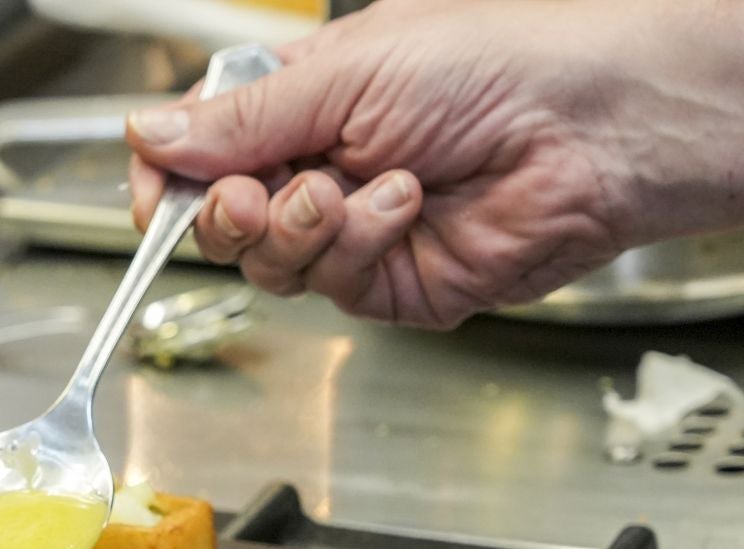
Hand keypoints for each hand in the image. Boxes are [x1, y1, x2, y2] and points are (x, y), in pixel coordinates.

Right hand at [128, 0, 643, 327]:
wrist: (594, 127)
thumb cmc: (498, 65)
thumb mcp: (346, 74)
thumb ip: (240, 119)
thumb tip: (149, 135)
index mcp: (300, 104)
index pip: (197, 157)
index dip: (168, 182)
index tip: (160, 196)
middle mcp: (320, 169)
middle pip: (220, 224)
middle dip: (228, 215)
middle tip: (254, 196)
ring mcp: (355, 232)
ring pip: (271, 264)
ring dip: (301, 228)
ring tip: (350, 189)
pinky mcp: (393, 284)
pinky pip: (334, 286)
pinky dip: (358, 244)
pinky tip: (403, 203)